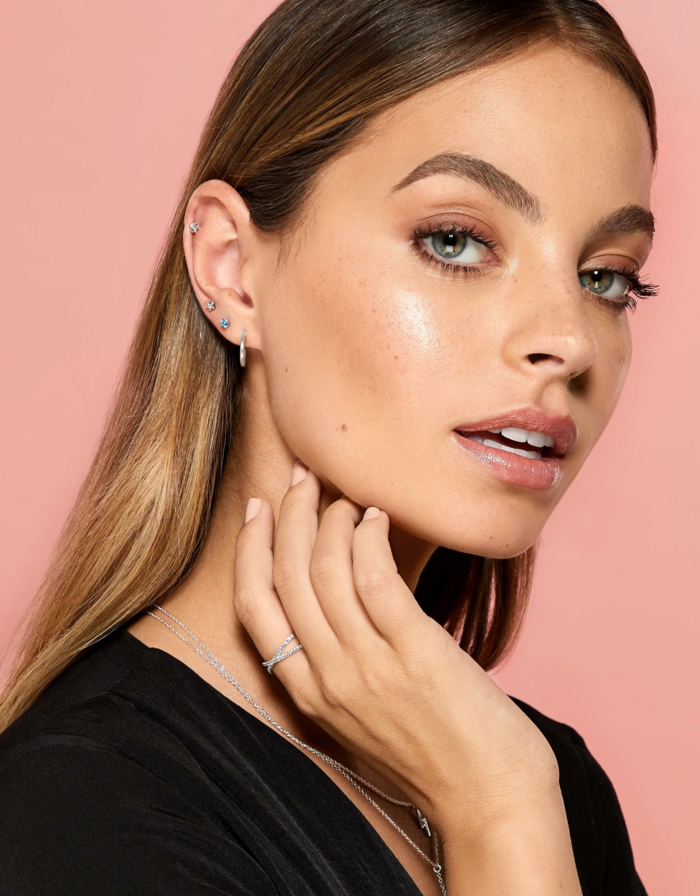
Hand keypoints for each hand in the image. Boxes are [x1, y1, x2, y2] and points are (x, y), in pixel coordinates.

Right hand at [233, 461, 558, 835]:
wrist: (490, 801)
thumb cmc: (430, 753)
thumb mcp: (360, 714)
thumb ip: (337, 664)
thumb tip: (336, 595)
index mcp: (307, 693)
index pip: (254, 607)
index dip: (250, 549)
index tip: (258, 509)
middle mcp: (327, 677)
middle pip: (285, 575)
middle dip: (288, 516)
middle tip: (302, 478)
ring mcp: (369, 665)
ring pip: (324, 568)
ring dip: (331, 518)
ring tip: (348, 498)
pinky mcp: (415, 652)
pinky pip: (374, 577)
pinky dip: (369, 538)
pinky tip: (378, 518)